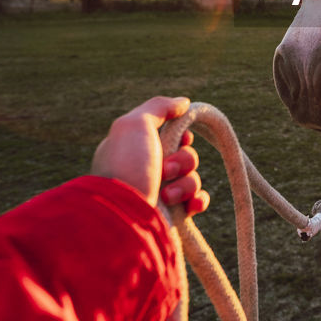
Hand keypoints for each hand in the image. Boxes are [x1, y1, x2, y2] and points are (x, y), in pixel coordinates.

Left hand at [91, 96, 209, 216]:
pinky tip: (191, 205)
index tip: (181, 138)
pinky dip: (198, 200)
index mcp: (137, 148)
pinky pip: (197, 201)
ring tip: (167, 195)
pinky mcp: (172, 214)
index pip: (170, 134)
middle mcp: (148, 169)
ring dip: (186, 183)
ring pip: (193, 178)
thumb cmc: (125, 167)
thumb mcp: (134, 124)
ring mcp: (160, 193)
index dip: (182, 135)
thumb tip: (183, 103)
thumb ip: (158, 108)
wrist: (122, 218)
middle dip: (183, 160)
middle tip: (165, 169)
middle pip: (186, 155)